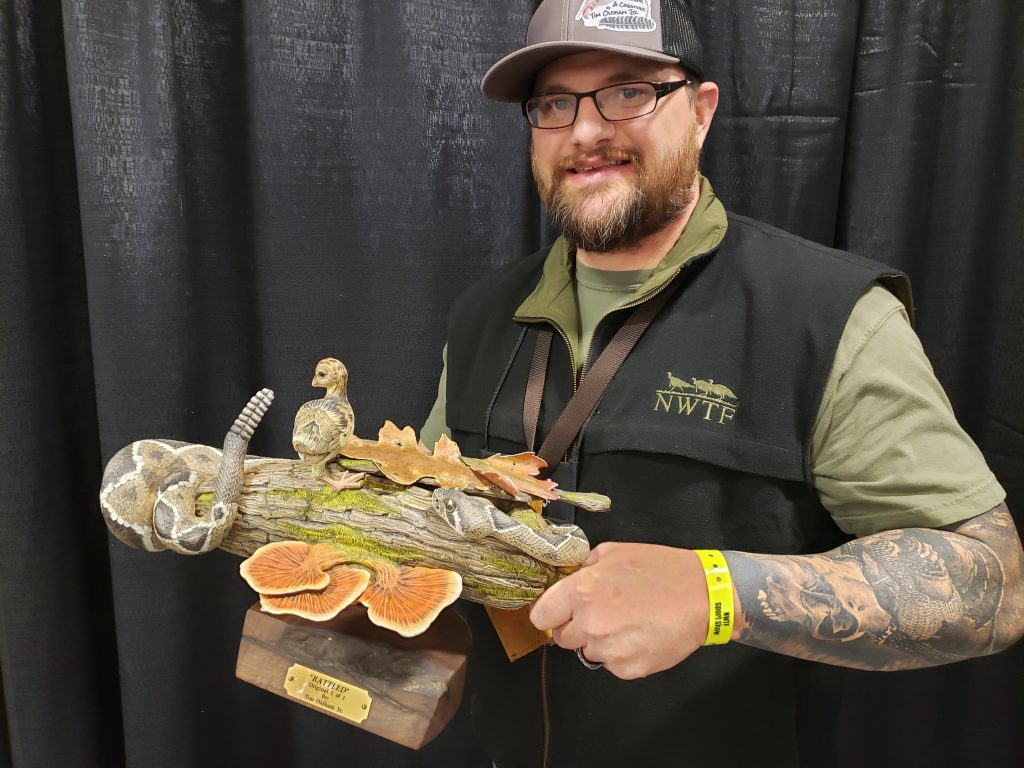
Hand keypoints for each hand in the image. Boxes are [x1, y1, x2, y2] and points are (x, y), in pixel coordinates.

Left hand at [529, 542, 710, 678]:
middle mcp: (590, 624)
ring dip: (600, 640)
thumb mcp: (614, 552)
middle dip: (576, 626)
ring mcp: (609, 650)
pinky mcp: (628, 669)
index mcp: (582, 591)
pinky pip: (612, 664)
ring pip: (588, 651)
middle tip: (603, 612)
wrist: (703, 596)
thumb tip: (567, 578)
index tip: (559, 611)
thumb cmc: (661, 570)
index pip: (540, 616)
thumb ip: (584, 567)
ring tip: (627, 621)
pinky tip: (640, 634)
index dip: (550, 613)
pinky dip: (621, 653)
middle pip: (562, 637)